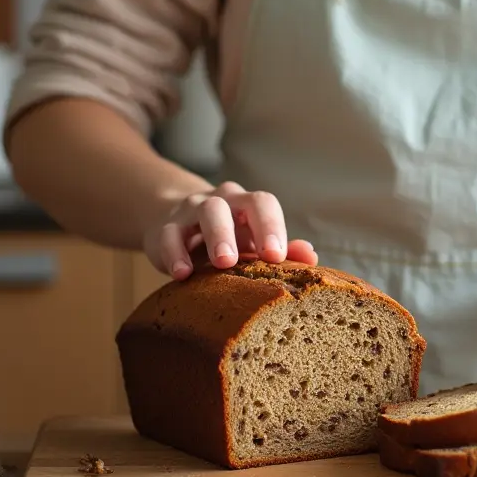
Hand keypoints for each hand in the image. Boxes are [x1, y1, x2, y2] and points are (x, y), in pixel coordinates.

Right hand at [143, 181, 318, 278]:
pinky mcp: (164, 229)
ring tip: (223, 263)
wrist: (178, 226)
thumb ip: (281, 251)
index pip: (263, 203)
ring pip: (204, 212)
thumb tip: (312, 258)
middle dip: (242, 230)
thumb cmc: (229, 239)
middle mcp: (221, 201)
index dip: (272, 226)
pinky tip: (182, 274)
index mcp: (247, 205)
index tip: (277, 256)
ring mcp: (191, 212)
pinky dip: (174, 253)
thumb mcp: (252, 244)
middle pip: (232, 203)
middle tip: (249, 259)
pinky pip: (168, 235)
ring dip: (216, 236)